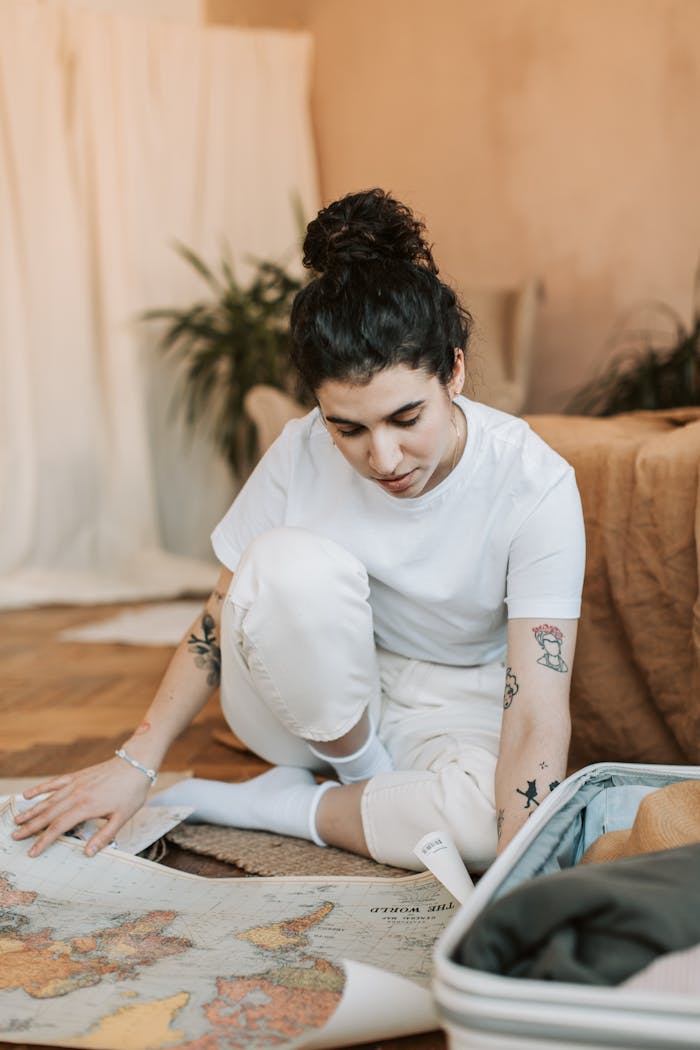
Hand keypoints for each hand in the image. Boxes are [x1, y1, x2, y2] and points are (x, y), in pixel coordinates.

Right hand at [11, 757, 152, 856]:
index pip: (59, 827)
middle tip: (15, 836)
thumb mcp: (122, 817)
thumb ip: (104, 836)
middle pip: (49, 813)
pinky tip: (28, 795)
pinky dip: (41, 789)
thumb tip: (88, 853)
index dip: (44, 840)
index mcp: (87, 807)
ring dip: (32, 810)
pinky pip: (55, 783)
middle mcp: (77, 794)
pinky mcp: (77, 776)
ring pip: (48, 799)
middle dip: (31, 827)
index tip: (33, 851)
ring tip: (17, 820)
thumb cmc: (132, 791)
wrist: (136, 763)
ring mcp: (76, 783)